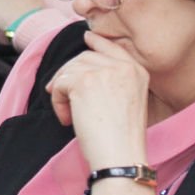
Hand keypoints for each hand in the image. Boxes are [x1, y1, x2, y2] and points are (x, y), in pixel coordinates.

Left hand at [45, 30, 150, 172]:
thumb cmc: (122, 138)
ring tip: (70, 115)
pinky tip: (67, 119)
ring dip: (63, 93)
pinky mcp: (83, 81)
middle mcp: (122, 66)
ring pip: (69, 70)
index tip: (86, 38)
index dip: (96, 42)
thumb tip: (82, 65)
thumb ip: (113, 80)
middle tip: (66, 100)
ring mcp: (103, 71)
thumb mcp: (128, 101)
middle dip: (70, 76)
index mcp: (137, 70)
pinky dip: (57, 102)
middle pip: (84, 58)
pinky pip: (59, 84)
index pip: (112, 47)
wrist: (120, 156)